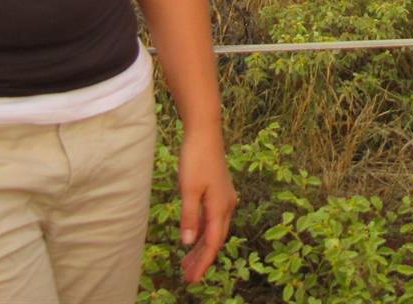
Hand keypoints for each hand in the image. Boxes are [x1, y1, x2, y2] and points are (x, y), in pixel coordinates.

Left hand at [176, 127, 236, 283]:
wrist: (205, 133)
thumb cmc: (196, 159)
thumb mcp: (189, 189)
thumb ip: (189, 217)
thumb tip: (188, 243)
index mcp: (220, 207)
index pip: (213, 243)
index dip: (203, 262)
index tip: (192, 279)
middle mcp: (226, 205)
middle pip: (215, 239)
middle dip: (202, 259)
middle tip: (187, 276)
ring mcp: (223, 197)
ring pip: (213, 229)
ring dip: (201, 246)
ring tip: (187, 262)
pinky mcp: (218, 191)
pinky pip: (211, 218)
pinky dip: (202, 231)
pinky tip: (193, 237)